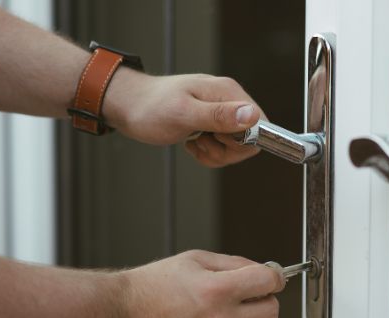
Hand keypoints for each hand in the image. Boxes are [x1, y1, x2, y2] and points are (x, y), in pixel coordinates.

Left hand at [103, 68, 262, 166]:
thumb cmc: (150, 108)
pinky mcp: (211, 123)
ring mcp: (220, 112)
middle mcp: (228, 100)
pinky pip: (222, 148)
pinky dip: (208, 153)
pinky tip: (191, 144)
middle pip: (249, 139)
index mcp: (228, 93)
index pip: (260, 124)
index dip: (243, 141)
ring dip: (215, 153)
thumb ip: (219, 116)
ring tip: (194, 142)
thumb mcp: (184, 114)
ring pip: (236, 147)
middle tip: (201, 142)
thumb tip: (252, 116)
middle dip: (226, 151)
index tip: (217, 140)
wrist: (128, 106)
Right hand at [111, 250, 284, 317]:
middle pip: (272, 313)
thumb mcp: (196, 259)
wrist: (123, 315)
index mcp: (217, 291)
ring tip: (218, 308)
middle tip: (249, 292)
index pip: (269, 282)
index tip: (270, 276)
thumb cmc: (154, 286)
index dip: (273, 275)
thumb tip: (264, 271)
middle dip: (264, 299)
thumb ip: (235, 264)